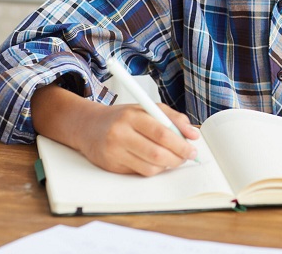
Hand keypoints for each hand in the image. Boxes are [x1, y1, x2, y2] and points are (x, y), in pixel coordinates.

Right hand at [78, 102, 200, 176]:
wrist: (88, 126)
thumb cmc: (123, 117)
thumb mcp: (148, 108)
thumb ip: (173, 118)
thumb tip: (193, 134)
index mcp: (132, 116)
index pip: (162, 133)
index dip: (181, 144)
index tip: (193, 148)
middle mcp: (120, 134)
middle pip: (157, 153)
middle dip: (178, 158)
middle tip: (187, 156)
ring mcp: (114, 152)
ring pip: (150, 167)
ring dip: (167, 165)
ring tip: (172, 158)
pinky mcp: (111, 166)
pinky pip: (140, 173)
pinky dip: (154, 169)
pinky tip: (156, 161)